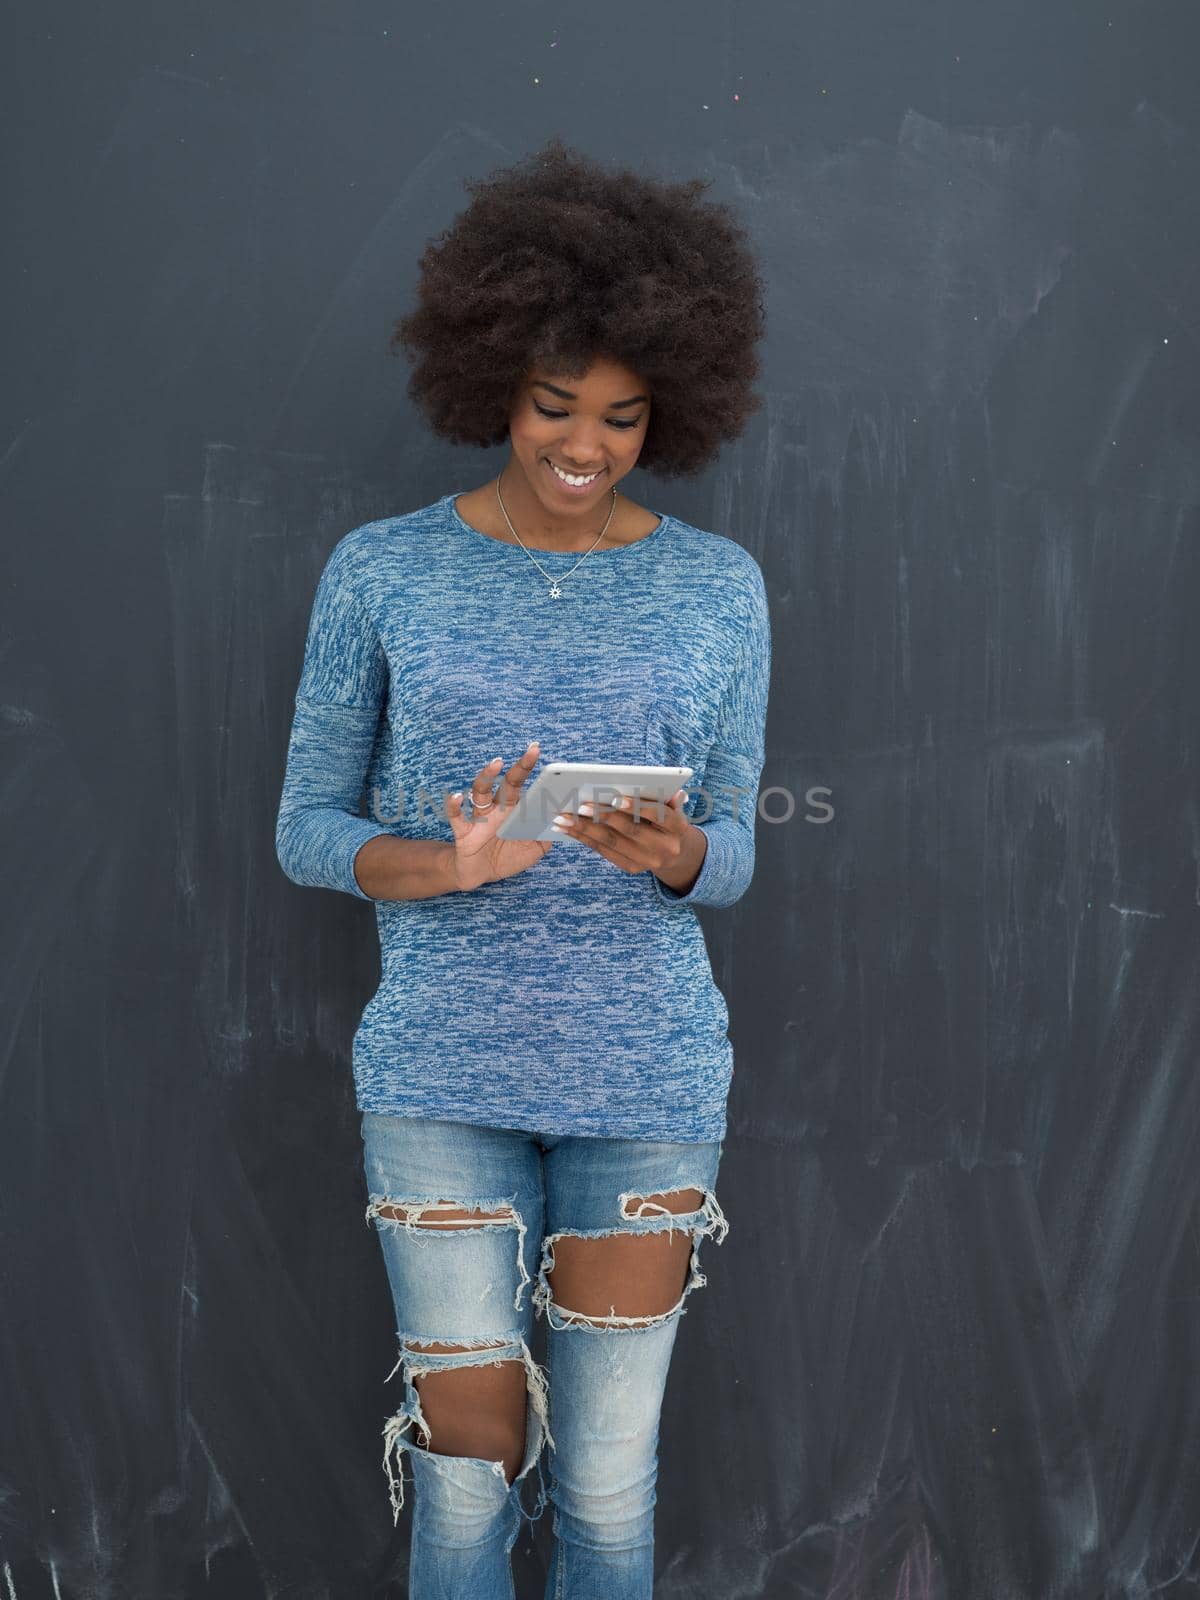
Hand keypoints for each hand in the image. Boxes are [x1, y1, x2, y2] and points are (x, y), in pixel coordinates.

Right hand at [445, 741, 553, 891]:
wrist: (479, 875)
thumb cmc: (505, 858)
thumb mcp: (533, 849)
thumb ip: (547, 837)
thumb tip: (563, 825)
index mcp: (514, 810)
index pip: (524, 785)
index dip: (531, 770)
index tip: (540, 752)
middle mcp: (497, 809)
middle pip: (508, 783)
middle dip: (520, 767)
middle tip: (532, 751)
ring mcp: (480, 819)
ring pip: (481, 792)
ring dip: (487, 777)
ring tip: (496, 764)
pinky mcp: (464, 832)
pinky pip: (457, 817)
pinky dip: (454, 806)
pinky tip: (457, 796)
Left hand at [550, 788, 703, 888]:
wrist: (673, 851)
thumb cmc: (666, 819)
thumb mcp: (673, 806)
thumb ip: (669, 798)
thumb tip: (676, 792)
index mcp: (677, 828)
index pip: (657, 815)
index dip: (636, 806)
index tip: (615, 798)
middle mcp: (664, 848)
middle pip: (630, 830)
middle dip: (603, 816)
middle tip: (580, 805)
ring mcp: (647, 861)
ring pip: (612, 842)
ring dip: (584, 829)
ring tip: (563, 817)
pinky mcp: (631, 867)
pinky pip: (604, 851)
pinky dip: (584, 838)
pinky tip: (568, 828)